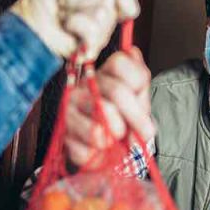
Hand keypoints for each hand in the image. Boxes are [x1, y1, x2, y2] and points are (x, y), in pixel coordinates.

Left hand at [10, 0, 139, 60]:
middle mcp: (105, 23)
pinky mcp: (90, 51)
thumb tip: (133, 10)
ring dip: (73, 9)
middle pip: (109, 2)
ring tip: (61, 16)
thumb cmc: (47, 2)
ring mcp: (99, 38)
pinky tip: (65, 28)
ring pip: (101, 14)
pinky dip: (74, 23)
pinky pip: (92, 30)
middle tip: (63, 5)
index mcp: (104, 4)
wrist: (27, 22)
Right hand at [65, 48, 154, 164]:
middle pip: (117, 92)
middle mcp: (84, 85)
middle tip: (145, 132)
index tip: (142, 99)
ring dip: (117, 136)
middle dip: (137, 117)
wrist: (107, 151)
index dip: (138, 84)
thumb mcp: (139, 100)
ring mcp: (70, 108)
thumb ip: (139, 82)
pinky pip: (88, 147)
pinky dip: (100, 155)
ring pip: (100, 122)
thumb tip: (133, 54)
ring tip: (119, 140)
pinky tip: (101, 150)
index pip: (120, 62)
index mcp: (104, 73)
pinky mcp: (64, 134)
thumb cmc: (124, 120)